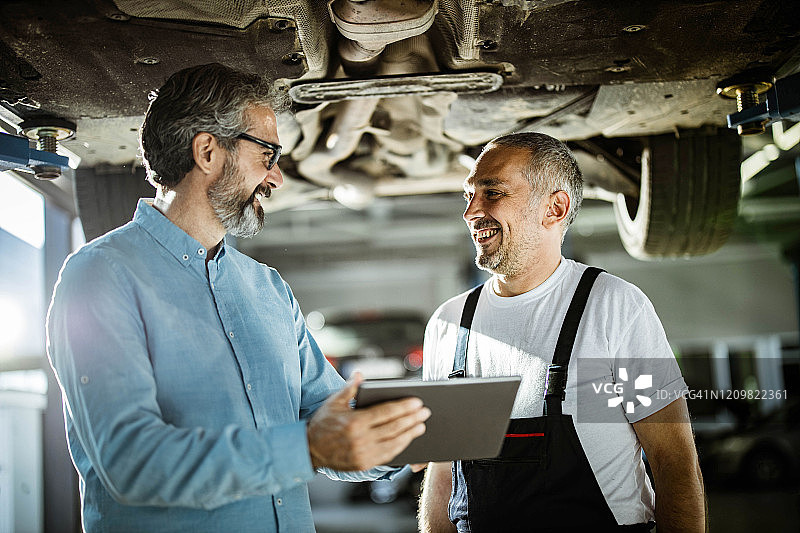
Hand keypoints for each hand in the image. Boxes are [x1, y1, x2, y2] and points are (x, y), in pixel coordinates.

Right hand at [307, 372, 430, 470]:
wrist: (309, 450)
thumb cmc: (323, 423)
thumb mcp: (333, 402)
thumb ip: (349, 388)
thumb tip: (360, 373)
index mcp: (354, 422)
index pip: (385, 413)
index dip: (403, 407)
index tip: (417, 402)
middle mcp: (360, 440)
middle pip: (393, 427)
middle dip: (412, 419)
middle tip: (425, 412)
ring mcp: (363, 455)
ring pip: (394, 443)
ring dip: (410, 434)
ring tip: (421, 425)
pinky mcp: (364, 465)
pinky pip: (388, 455)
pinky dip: (400, 446)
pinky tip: (408, 438)